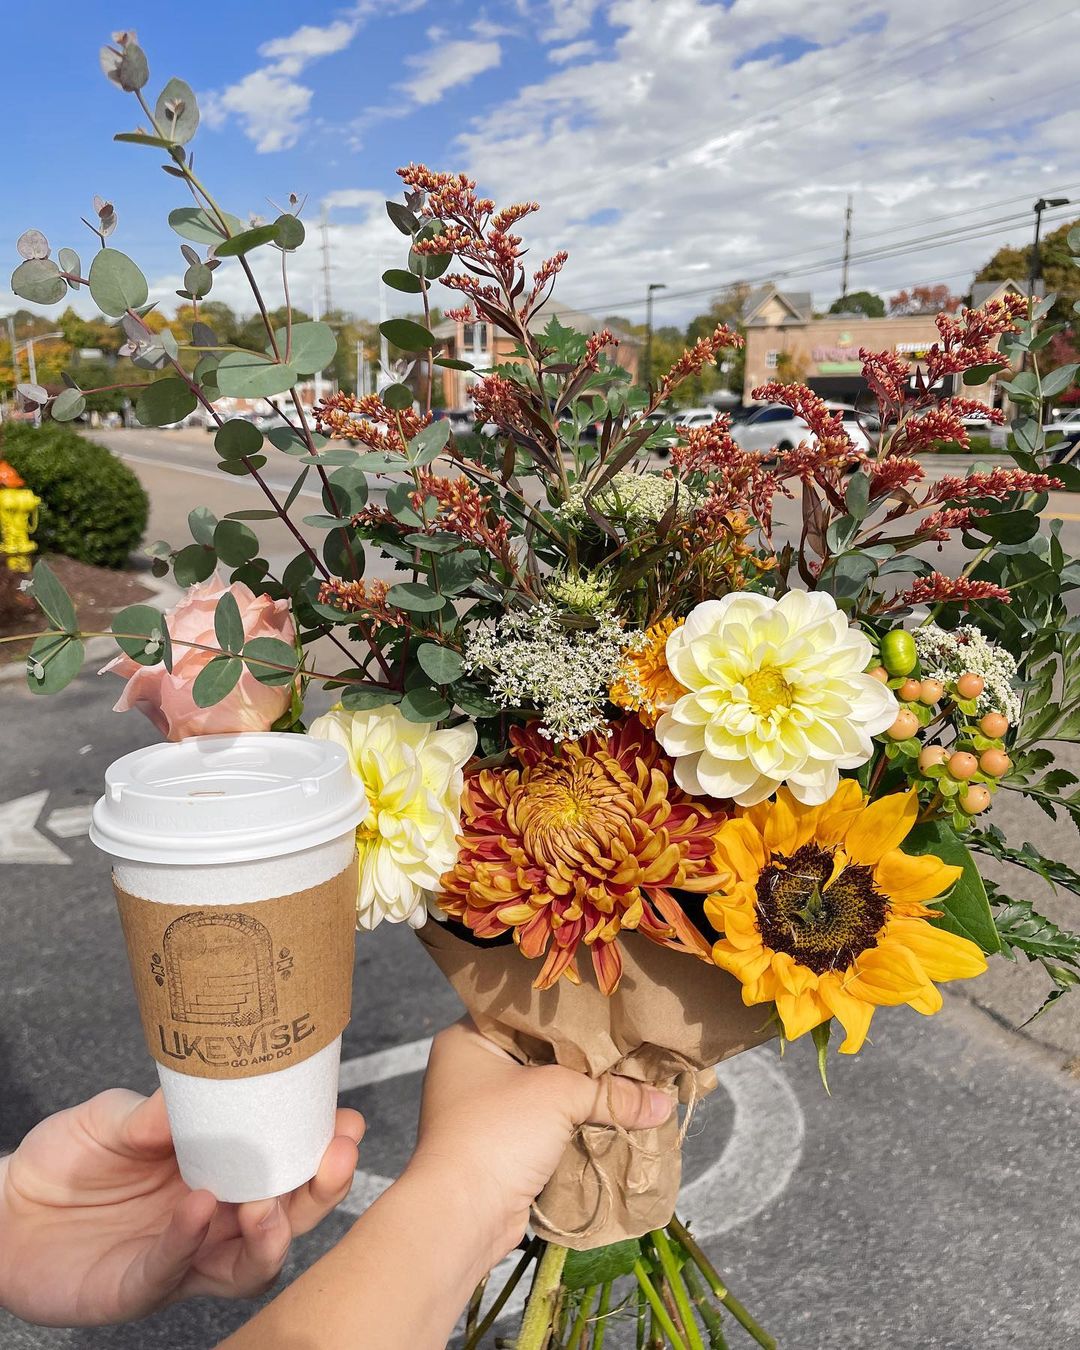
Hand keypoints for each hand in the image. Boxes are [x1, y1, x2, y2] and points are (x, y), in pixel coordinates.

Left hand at [0, 1089, 363, 1326]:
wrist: (5, 1207)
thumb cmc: (69, 1157)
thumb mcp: (119, 1116)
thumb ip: (162, 1108)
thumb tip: (210, 1083)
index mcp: (221, 1173)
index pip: (288, 1168)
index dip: (322, 1150)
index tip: (346, 1121)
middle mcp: (213, 1220)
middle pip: (288, 1220)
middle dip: (320, 1193)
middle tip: (335, 1158)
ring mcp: (181, 1259)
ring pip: (248, 1264)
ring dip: (271, 1235)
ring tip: (268, 1202)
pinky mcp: (139, 1288)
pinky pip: (174, 1270)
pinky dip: (190, 1240)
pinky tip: (196, 1206)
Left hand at [409, 1020, 672, 1271]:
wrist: (463, 1214)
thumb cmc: (498, 1133)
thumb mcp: (559, 1095)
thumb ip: (612, 1092)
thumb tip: (665, 1102)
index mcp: (467, 1038)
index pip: (523, 1010)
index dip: (566, 1010)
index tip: (608, 1006)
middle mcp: (470, 1069)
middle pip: (538, 1052)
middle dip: (581, 1056)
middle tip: (627, 1041)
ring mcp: (483, 1110)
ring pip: (543, 1091)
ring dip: (580, 1094)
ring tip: (630, 1076)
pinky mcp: (500, 1146)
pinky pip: (544, 1123)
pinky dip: (572, 1122)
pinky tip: (611, 1114)